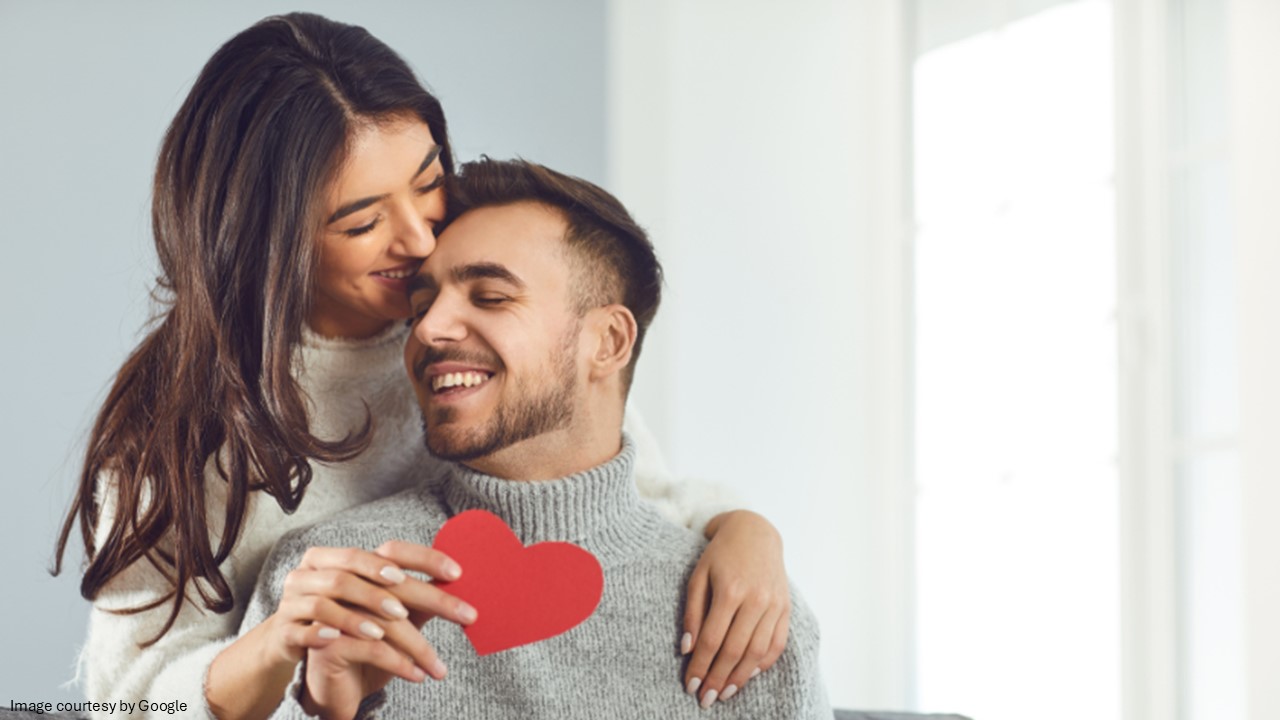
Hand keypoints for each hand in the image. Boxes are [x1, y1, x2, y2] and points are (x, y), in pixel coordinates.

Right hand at [207, 541, 474, 719]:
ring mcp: (297, 602)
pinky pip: (316, 635)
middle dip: (415, 594)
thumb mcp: (388, 615)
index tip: (457, 573)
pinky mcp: (289, 634)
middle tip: (456, 612)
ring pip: (335, 607)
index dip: (422, 558)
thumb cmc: (356, 636)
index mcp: (340, 559)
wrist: (310, 670)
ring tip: (409, 638)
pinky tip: (376, 650)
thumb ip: (414, 597)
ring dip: (373, 622)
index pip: (387, 550)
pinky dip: (347, 641)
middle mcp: (315, 574)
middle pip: (364, 577)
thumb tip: (458, 585)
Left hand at [681, 510, 790, 707]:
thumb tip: (687, 649)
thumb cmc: (720, 555)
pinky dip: (764, 663)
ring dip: (740, 678)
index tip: (689, 685)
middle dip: (718, 679)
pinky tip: (749, 675)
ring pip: (757, 652)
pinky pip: (777, 643)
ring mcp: (775, 604)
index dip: (700, 666)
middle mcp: (756, 599)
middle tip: (705, 699)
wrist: (755, 532)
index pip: (713, 640)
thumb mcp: (698, 576)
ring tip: (724, 693)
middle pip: (735, 651)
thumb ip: (693, 614)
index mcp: (730, 590)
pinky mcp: (786, 608)